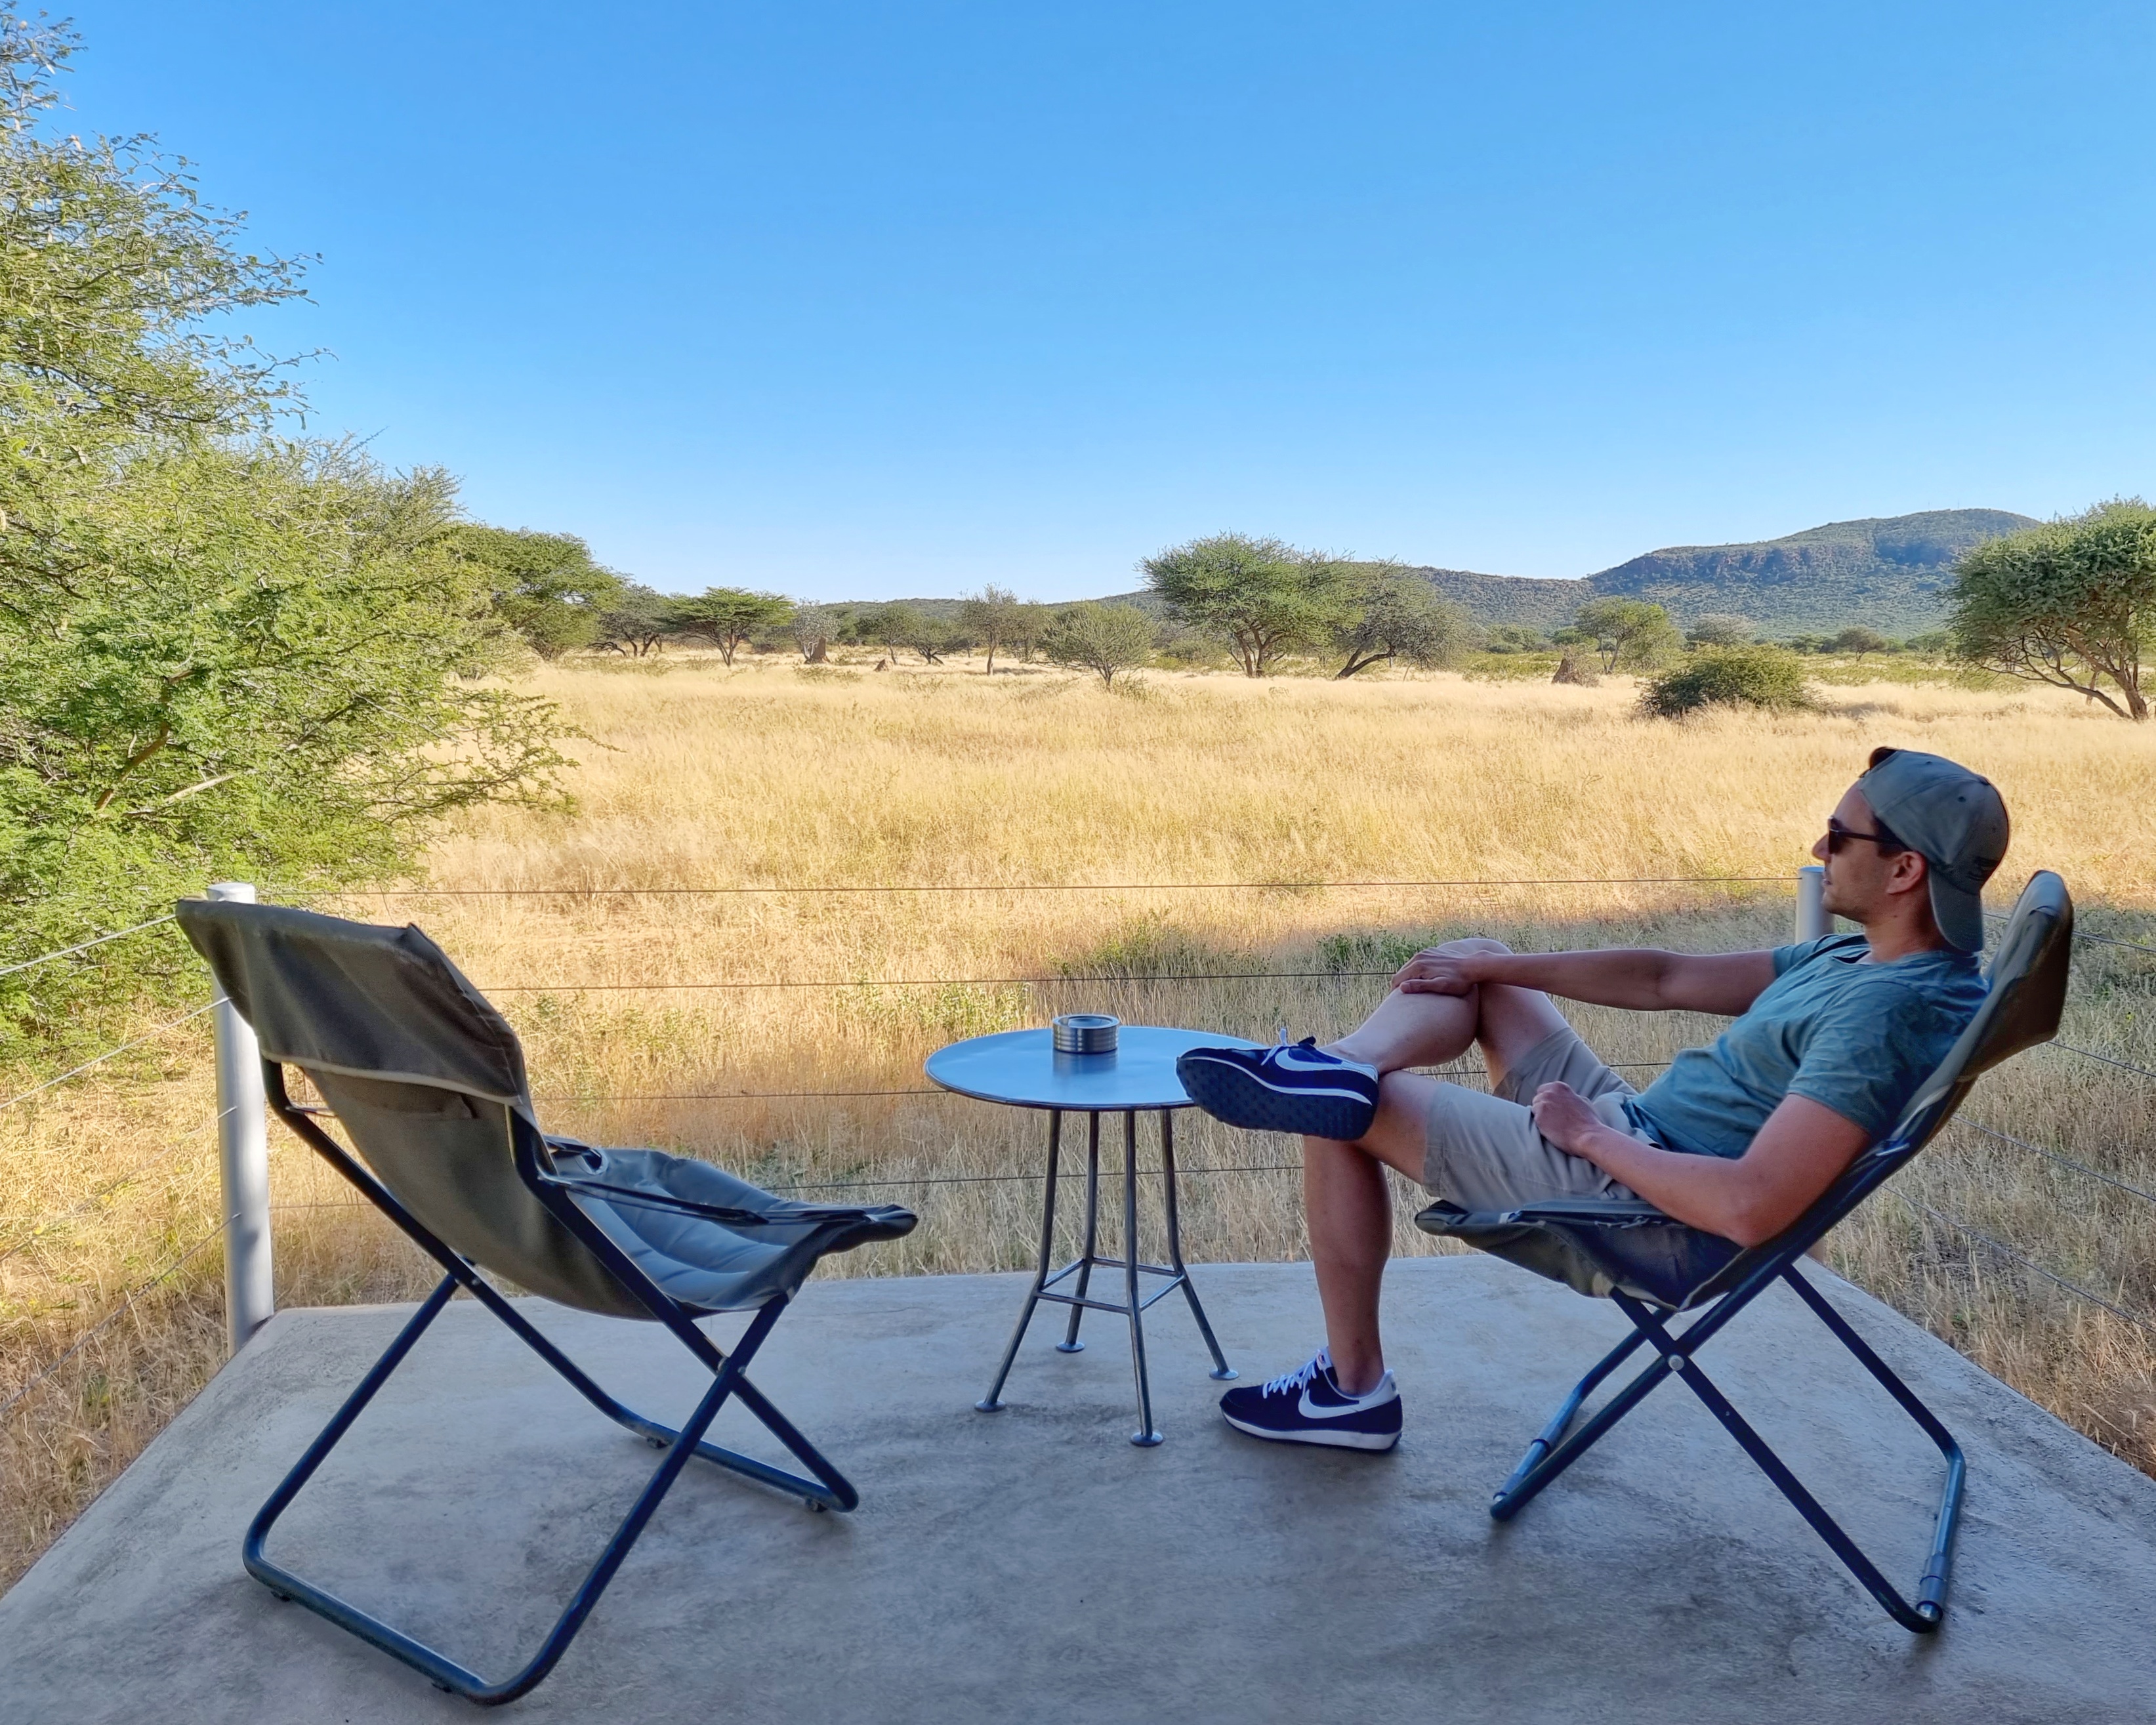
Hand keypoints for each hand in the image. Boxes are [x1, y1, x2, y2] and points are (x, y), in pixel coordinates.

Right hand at [1390, 937, 1508, 995]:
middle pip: (1402, 972)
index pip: (1397, 979)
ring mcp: (1426, 952)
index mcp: (1418, 966)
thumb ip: (1421, 986)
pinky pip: (1418, 962)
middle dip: (1400, 985)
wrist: (1474, 966)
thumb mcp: (1440, 986)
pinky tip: (1422, 980)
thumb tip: (1401, 987)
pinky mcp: (1432, 952)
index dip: (1394, 991)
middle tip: (1401, 1000)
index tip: (1395, 1004)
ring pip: (1409, 967)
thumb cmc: (1459, 981)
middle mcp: (1420, 956)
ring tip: (1411, 991)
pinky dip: (1416, 971)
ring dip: (1408, 978)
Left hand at [1530, 1081, 1602, 1155]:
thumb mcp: (1580, 1100)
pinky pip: (1534, 1121)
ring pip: (1534, 1110)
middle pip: (1537, 1099)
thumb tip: (1562, 1098)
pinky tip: (1552, 1130)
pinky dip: (1541, 1126)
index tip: (1552, 1109)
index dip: (1547, 1101)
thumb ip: (1568, 1096)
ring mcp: (1543, 1104)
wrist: (1588, 1136)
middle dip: (1543, 1108)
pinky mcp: (1538, 1117)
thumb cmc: (1588, 1122)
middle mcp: (1549, 1093)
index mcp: (1559, 1087)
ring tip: (1554, 1126)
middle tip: (1553, 1119)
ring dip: (1541, 1117)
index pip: (1543, 1090)